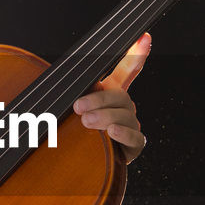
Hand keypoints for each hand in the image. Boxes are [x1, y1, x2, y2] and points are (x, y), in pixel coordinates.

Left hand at [72, 32, 150, 163]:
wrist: (76, 167)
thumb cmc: (70, 134)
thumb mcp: (66, 108)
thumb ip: (70, 93)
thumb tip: (60, 91)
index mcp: (109, 93)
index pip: (126, 69)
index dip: (136, 53)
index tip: (144, 37)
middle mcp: (123, 107)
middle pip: (120, 94)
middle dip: (99, 99)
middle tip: (78, 107)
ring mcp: (130, 126)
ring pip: (126, 115)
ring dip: (105, 116)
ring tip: (87, 122)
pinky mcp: (133, 146)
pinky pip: (135, 138)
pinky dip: (123, 133)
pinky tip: (111, 132)